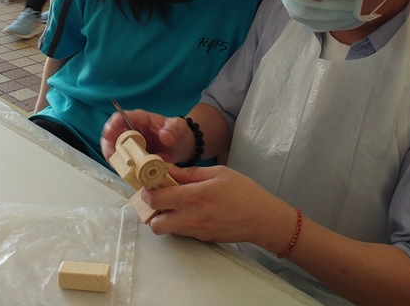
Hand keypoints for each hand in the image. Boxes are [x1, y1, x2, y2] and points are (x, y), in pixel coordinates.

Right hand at [100, 109, 194, 164]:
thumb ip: (173, 129)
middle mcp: (132, 130)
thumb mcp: (179, 127)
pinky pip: (122, 161)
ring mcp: (131, 144)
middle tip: (112, 157)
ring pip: (113, 149)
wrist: (182, 146)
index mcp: (140, 119)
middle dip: (108, 146)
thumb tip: (165, 136)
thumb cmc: (179, 132)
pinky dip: (122, 167)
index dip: (111, 125)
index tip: (108, 135)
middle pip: (111, 135)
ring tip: (121, 167)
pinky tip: (128, 172)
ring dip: (114, 159)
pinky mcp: (133, 156)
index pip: (120, 117)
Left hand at [142, 165, 297, 252]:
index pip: (157, 199)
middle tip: (159, 198)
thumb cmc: (243, 191)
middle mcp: (191, 217)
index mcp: (194, 196)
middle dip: (152, 211)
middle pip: (155, 224)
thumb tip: (168, 170)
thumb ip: (190, 172)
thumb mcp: (219, 173)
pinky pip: (181, 233)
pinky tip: (190, 212)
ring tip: (174, 205)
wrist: (262, 219)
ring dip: (164, 218)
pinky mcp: (201, 239)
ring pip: (167, 231)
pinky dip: (178, 223)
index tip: (151, 183)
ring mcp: (196, 232)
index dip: (147, 192)